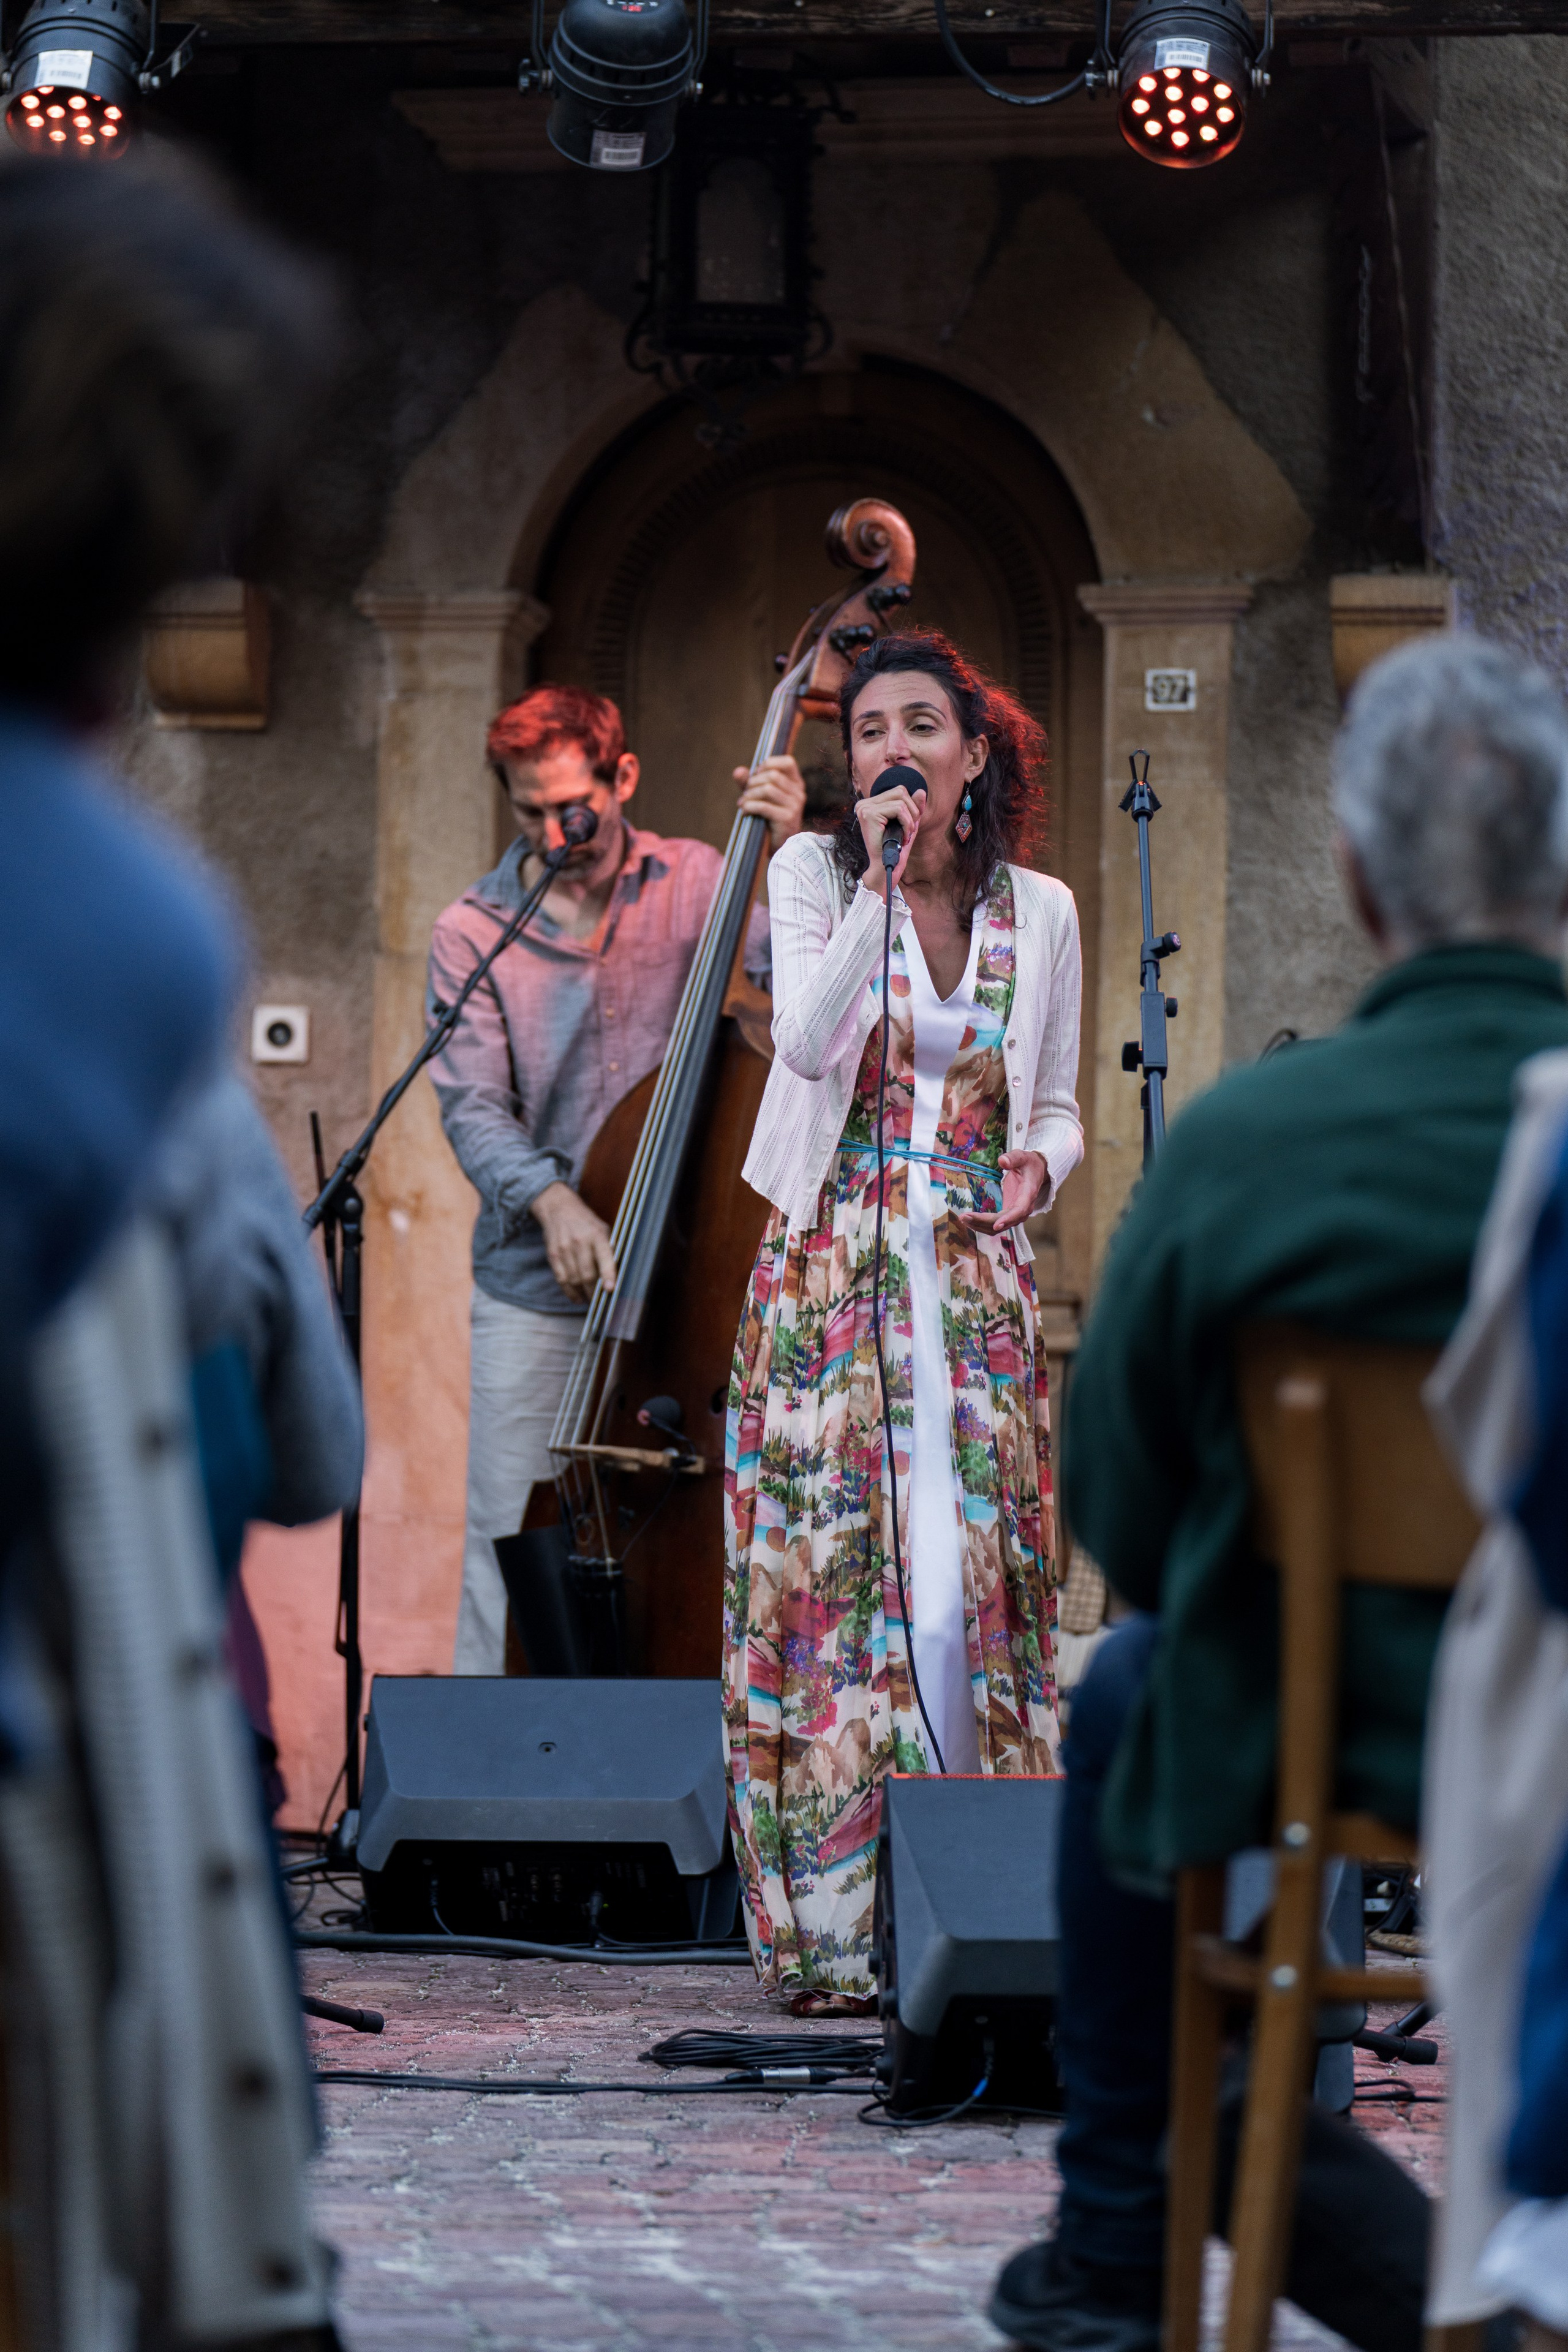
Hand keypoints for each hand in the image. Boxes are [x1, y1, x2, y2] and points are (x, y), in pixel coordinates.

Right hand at [531, 1181, 616, 1301]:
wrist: (558, 1208)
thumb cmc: (585, 1222)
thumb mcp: (602, 1228)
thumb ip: (609, 1248)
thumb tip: (618, 1272)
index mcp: (597, 1235)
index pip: (604, 1257)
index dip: (608, 1275)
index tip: (610, 1289)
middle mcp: (580, 1242)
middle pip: (587, 1274)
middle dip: (594, 1292)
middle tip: (600, 1301)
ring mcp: (564, 1249)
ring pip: (574, 1280)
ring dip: (583, 1294)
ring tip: (590, 1299)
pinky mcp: (553, 1255)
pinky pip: (561, 1279)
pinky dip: (570, 1292)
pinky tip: (577, 1297)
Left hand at [734, 755, 806, 849]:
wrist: (779, 847)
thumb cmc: (769, 819)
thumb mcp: (759, 797)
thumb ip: (749, 783)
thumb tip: (738, 771)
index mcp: (796, 784)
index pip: (788, 762)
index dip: (768, 764)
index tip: (756, 774)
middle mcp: (799, 793)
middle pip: (773, 775)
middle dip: (753, 782)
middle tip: (744, 793)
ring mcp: (795, 806)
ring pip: (768, 789)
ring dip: (750, 795)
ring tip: (743, 803)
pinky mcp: (787, 819)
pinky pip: (764, 806)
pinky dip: (750, 807)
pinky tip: (744, 812)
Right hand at [854, 774, 926, 898]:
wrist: (886, 868)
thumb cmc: (895, 849)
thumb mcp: (908, 823)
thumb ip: (914, 807)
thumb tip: (921, 791)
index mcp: (871, 804)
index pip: (898, 791)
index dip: (911, 806)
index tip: (909, 825)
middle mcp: (864, 804)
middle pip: (900, 791)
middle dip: (912, 811)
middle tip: (909, 831)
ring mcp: (865, 808)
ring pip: (900, 800)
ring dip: (910, 820)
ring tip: (905, 835)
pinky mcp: (869, 814)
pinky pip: (898, 809)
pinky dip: (906, 823)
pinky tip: (902, 836)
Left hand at [961, 1149, 1047, 1236]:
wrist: (1036, 1172)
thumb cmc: (1028, 1164)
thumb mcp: (1022, 1157)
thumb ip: (1013, 1158)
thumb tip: (1002, 1161)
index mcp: (1027, 1194)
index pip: (1019, 1210)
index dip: (1008, 1218)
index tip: (996, 1224)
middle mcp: (1023, 1209)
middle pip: (1004, 1222)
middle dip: (983, 1221)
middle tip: (964, 1217)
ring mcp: (1015, 1214)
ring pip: (998, 1227)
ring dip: (980, 1226)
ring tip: (963, 1219)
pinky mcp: (1008, 1215)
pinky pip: (995, 1225)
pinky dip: (982, 1225)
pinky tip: (970, 1221)